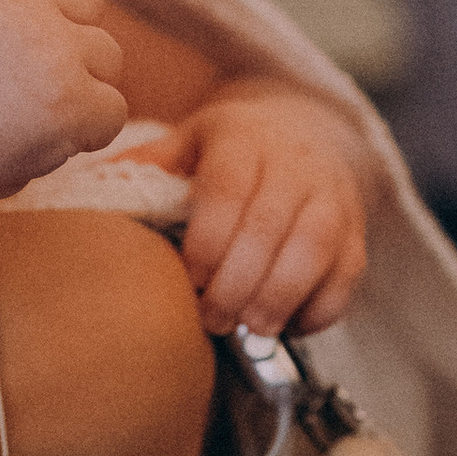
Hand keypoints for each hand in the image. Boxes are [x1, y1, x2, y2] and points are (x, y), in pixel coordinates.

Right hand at [0, 0, 127, 204]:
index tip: (73, 0)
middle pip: (88, 4)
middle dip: (69, 42)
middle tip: (25, 84)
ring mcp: (49, 47)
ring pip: (106, 55)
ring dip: (79, 87)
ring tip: (26, 113)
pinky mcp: (70, 99)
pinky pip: (112, 107)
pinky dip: (87, 131)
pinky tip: (43, 139)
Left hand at [138, 85, 373, 336]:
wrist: (307, 129)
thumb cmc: (235, 148)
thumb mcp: (190, 141)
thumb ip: (149, 166)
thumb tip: (99, 187)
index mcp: (245, 138)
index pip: (229, 188)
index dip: (209, 239)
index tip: (190, 275)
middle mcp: (295, 163)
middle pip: (270, 225)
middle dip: (238, 282)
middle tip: (212, 316)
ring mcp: (333, 195)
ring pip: (316, 248)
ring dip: (280, 297)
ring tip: (249, 327)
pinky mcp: (357, 229)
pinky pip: (348, 274)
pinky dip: (319, 308)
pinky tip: (287, 324)